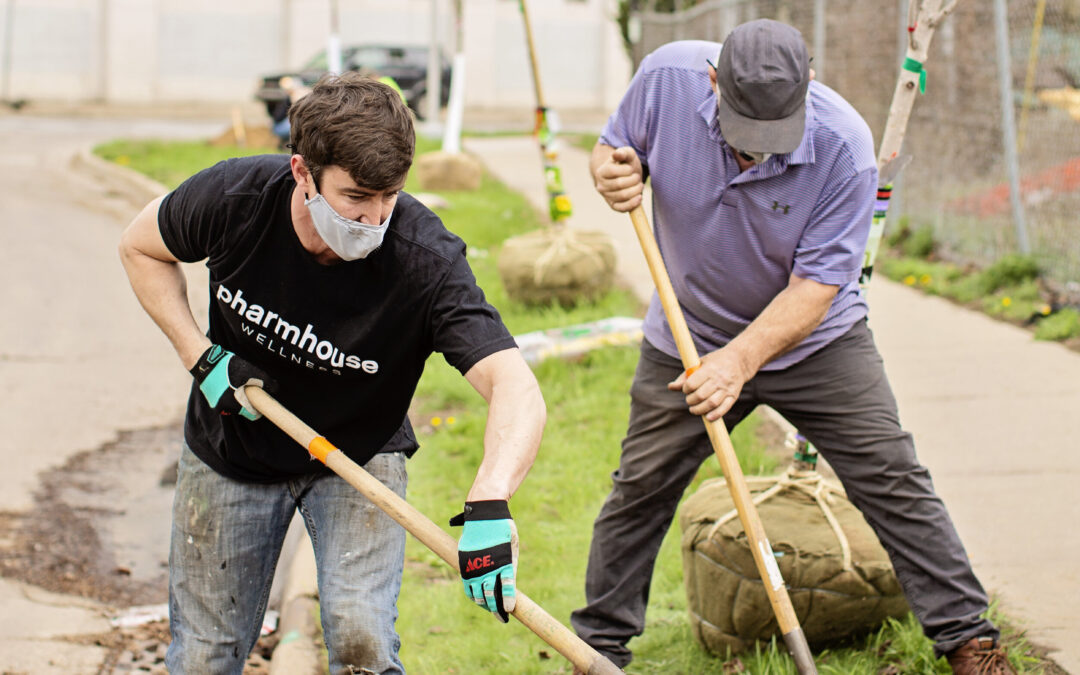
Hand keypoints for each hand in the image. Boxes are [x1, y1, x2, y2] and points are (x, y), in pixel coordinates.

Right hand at [189, 344, 275, 420]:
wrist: (206, 363)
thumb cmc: (229, 367)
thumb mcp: (251, 371)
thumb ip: (265, 381)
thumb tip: (276, 389)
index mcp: (236, 404)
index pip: (252, 415)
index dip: (258, 409)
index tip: (261, 403)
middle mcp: (225, 408)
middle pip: (243, 410)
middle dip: (247, 401)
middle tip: (249, 389)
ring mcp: (217, 405)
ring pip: (234, 405)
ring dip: (238, 398)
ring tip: (238, 385)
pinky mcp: (211, 400)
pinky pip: (225, 401)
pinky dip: (228, 395)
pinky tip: (229, 385)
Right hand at [449, 500, 516, 622]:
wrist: (484, 512)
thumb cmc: (502, 529)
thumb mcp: (512, 545)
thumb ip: (510, 566)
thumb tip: (509, 586)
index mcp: (504, 559)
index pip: (506, 585)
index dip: (507, 599)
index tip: (509, 610)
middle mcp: (488, 563)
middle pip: (490, 593)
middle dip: (496, 608)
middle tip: (501, 617)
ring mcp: (474, 563)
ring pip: (477, 591)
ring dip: (484, 603)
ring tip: (491, 609)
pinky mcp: (464, 561)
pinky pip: (467, 584)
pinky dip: (472, 594)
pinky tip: (479, 599)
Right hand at [595, 146, 643, 211]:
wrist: (624, 176)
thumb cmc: (626, 164)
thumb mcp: (627, 155)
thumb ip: (623, 152)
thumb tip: (617, 154)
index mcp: (601, 172)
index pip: (613, 172)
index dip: (626, 170)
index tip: (631, 169)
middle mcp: (601, 185)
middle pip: (619, 184)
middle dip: (633, 180)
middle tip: (637, 177)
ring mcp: (606, 196)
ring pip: (622, 196)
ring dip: (636, 190)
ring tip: (640, 185)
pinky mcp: (613, 205)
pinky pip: (622, 208)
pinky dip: (632, 203)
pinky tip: (640, 197)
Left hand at [667, 347, 748, 421]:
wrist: (739, 360)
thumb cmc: (715, 361)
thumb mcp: (699, 363)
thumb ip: (685, 376)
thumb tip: (671, 387)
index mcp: (709, 369)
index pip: (692, 384)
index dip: (685, 389)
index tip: (686, 389)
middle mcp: (719, 379)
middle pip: (700, 396)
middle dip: (691, 401)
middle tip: (689, 400)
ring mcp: (727, 388)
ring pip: (711, 404)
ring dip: (699, 410)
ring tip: (694, 409)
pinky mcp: (734, 396)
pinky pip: (724, 408)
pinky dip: (715, 415)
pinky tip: (708, 417)